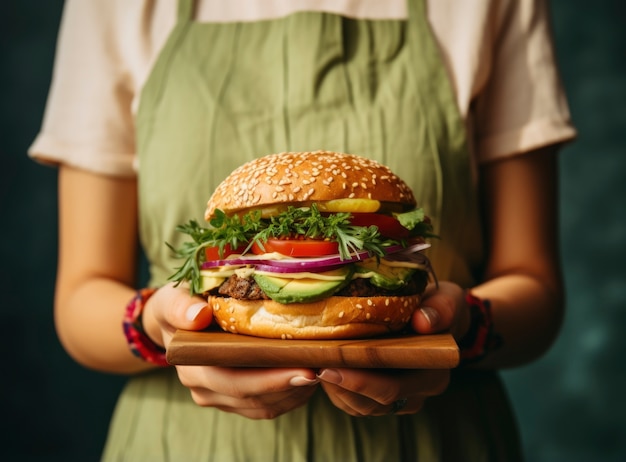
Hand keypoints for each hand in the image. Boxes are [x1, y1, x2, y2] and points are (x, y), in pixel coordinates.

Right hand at [143, 283, 319, 418]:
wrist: (174, 317)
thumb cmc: (179, 303)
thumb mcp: (174, 297)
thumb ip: (181, 307)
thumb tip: (198, 317)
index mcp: (191, 364)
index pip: (232, 381)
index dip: (269, 380)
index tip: (303, 368)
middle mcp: (202, 387)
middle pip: (252, 398)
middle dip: (290, 387)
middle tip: (322, 371)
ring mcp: (217, 396)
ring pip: (262, 407)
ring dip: (294, 394)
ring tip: (321, 372)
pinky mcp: (232, 398)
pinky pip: (264, 406)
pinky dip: (288, 396)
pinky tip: (308, 377)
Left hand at [317, 281, 467, 416]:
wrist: (435, 316)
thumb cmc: (439, 305)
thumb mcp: (448, 299)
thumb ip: (441, 308)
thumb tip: (424, 321)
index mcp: (433, 373)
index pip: (395, 387)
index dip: (363, 382)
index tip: (334, 366)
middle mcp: (417, 392)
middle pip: (372, 402)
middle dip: (340, 385)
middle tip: (313, 365)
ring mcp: (398, 398)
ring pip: (359, 406)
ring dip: (333, 388)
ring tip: (311, 363)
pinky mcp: (379, 395)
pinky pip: (352, 401)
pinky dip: (334, 387)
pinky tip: (317, 365)